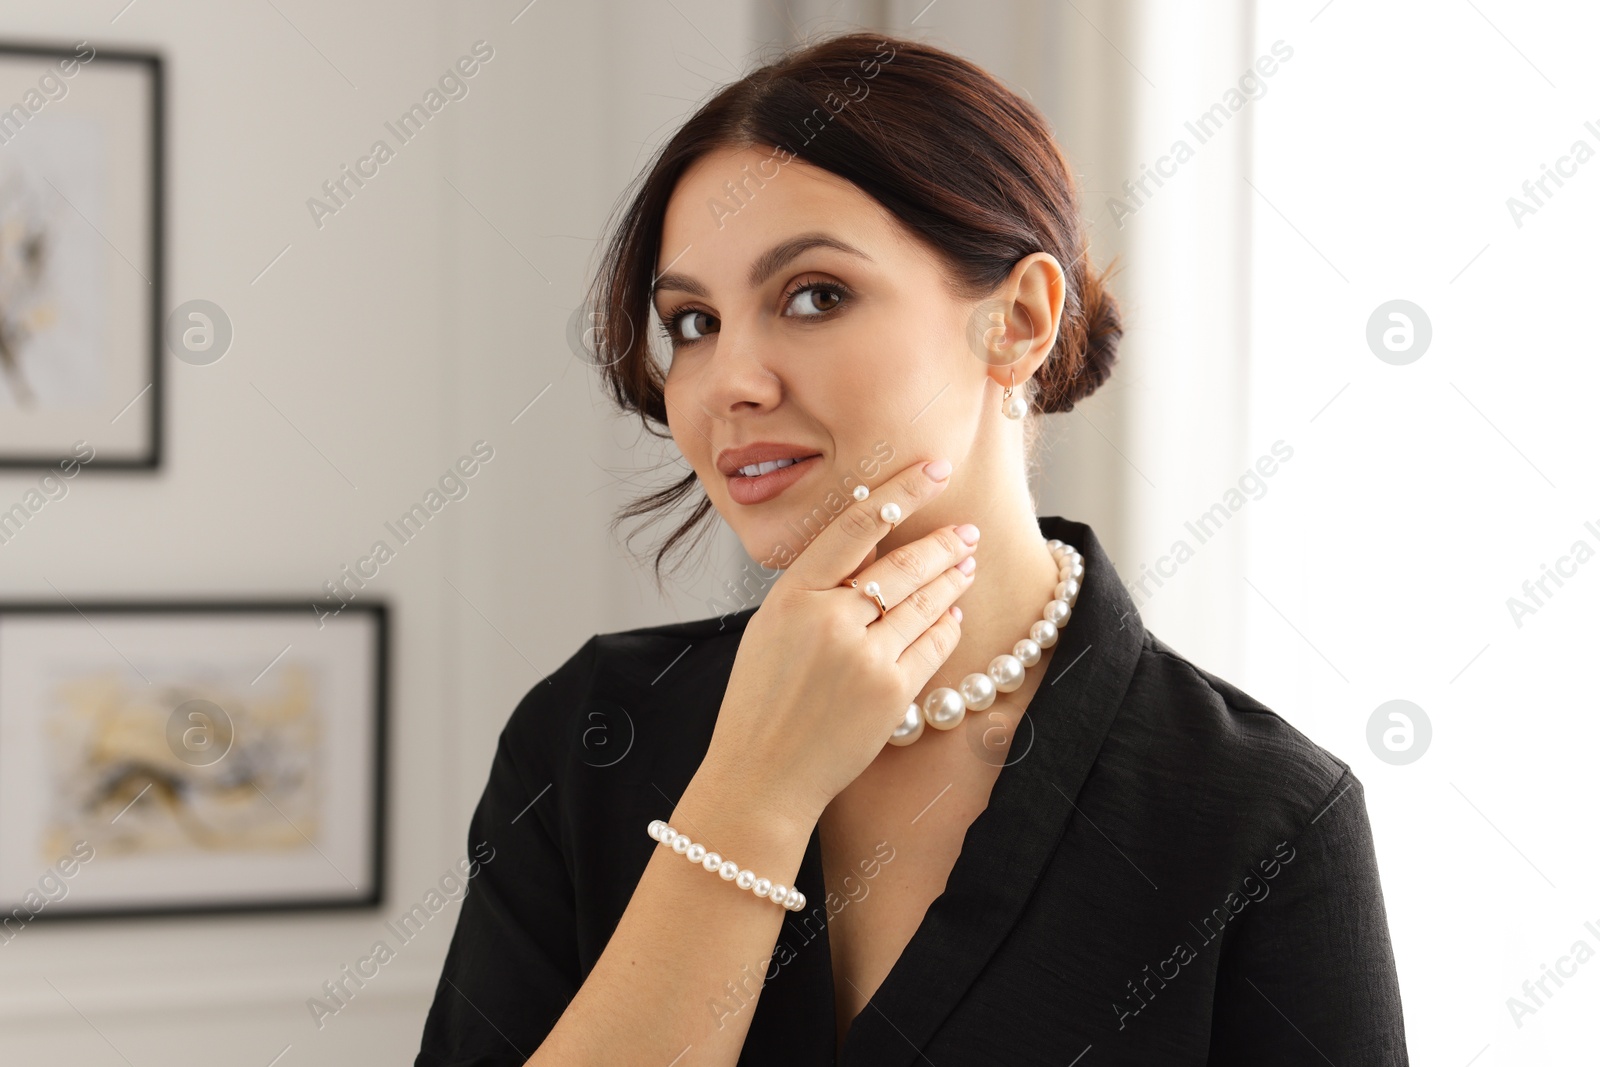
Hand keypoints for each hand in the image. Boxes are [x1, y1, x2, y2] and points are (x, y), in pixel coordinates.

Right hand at [702, 457, 978, 824]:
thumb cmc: (761, 701)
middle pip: (903, 564)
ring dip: (952, 579)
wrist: (762, 776)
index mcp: (792, 595)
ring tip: (967, 564)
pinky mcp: (892, 692)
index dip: (901, 493)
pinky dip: (948, 625)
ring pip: (925, 602)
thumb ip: (816, 588)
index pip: (856, 526)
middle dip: (943, 544)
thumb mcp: (772, 629)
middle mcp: (829, 620)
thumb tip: (871, 548)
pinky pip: (933, 645)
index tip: (931, 470)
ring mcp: (864, 657)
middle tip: (967, 531)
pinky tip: (954, 613)